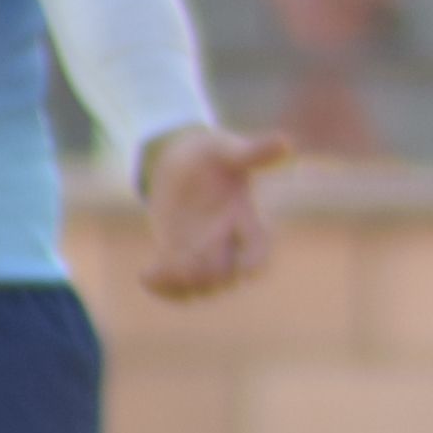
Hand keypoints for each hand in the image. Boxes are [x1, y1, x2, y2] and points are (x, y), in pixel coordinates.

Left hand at [139, 127, 291, 299]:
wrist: (182, 162)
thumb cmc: (211, 153)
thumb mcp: (228, 151)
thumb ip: (254, 153)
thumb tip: (287, 143)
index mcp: (247, 220)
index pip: (258, 252)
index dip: (250, 264)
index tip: (236, 269)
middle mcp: (228, 242)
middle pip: (225, 275)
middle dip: (205, 274)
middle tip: (178, 264)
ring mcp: (205, 253)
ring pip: (202, 286)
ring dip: (181, 285)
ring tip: (156, 272)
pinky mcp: (181, 257)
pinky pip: (179, 286)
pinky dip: (164, 289)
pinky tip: (145, 277)